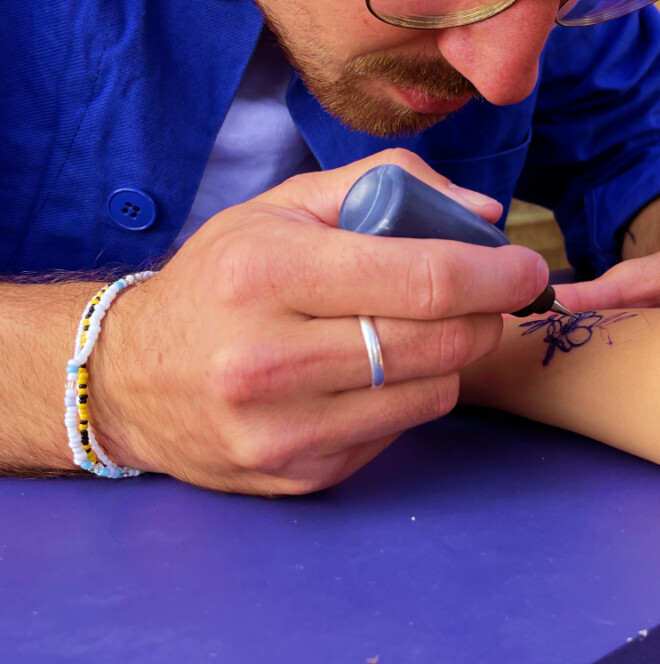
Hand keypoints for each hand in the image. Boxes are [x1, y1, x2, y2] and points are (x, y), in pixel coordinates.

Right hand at [92, 149, 547, 494]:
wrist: (130, 379)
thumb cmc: (219, 278)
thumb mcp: (284, 207)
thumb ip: (385, 187)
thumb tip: (483, 212)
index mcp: (267, 274)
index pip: (422, 279)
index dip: (495, 273)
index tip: (526, 268)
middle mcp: (268, 360)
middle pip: (439, 342)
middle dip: (484, 313)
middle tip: (485, 294)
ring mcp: (282, 431)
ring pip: (432, 392)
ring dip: (449, 355)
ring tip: (417, 327)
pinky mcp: (299, 476)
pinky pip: (400, 431)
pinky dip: (409, 396)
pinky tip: (373, 372)